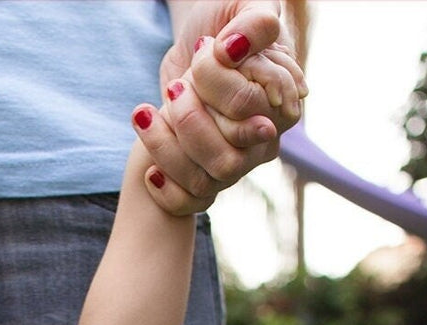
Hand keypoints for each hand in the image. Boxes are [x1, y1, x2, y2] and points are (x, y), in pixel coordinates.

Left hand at [145, 1, 306, 207]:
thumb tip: (235, 49)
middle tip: (176, 85)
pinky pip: (191, 203)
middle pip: (228, 159)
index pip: (245, 108)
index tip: (204, 49)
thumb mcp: (242, 5)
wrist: (197, 40)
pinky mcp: (208, 176)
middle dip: (189, 119)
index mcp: (282, 101)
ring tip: (145, 113)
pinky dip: (166, 191)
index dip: (215, 83)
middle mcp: (264, 141)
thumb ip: (254, 21)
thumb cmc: (224, 18)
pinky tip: (150, 170)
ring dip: (167, 148)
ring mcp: (237, 163)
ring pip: (207, 182)